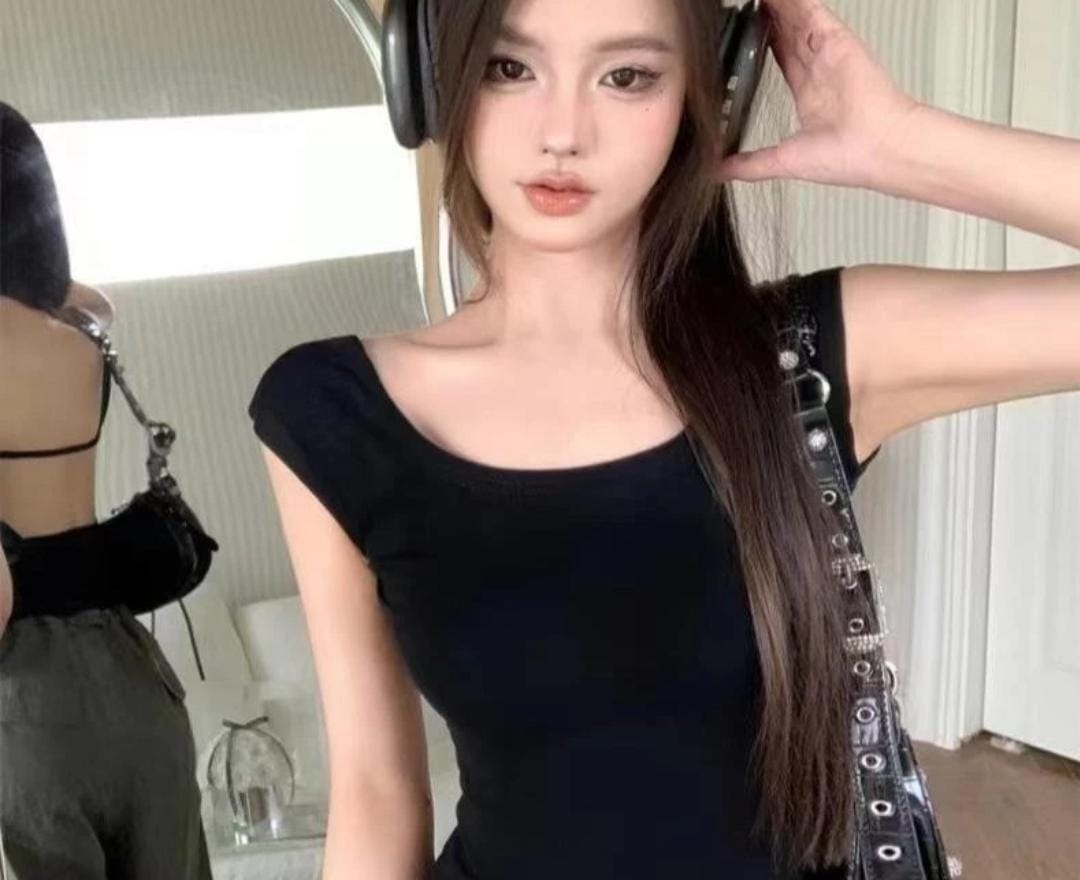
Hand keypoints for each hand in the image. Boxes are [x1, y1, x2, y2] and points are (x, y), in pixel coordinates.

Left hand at [714, 0, 923, 188]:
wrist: (878, 150)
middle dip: (771, 17)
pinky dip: (796, 2)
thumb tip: (718, 171)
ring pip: (798, 19)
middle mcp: (821, 72)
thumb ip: (749, 164)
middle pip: (790, 34)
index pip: (784, 60)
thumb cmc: (847, 158)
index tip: (749, 32)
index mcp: (812, 97)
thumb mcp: (783, 162)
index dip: (766, 43)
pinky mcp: (836, 41)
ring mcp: (829, 54)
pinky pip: (813, 12)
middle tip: (751, 4)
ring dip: (780, 6)